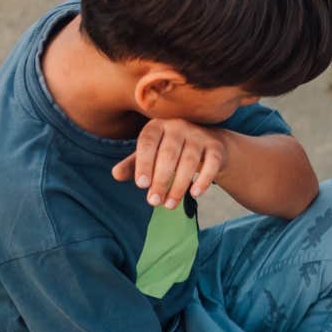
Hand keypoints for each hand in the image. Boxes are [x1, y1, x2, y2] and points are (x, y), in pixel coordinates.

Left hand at [112, 119, 228, 207]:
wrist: (206, 143)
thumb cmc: (170, 150)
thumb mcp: (149, 155)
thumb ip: (133, 164)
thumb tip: (116, 174)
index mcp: (157, 126)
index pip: (148, 143)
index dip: (144, 164)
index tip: (141, 185)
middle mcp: (178, 126)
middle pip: (168, 155)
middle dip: (161, 181)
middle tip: (153, 202)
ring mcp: (199, 135)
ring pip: (189, 162)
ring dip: (179, 186)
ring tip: (169, 205)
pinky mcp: (216, 147)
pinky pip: (211, 163)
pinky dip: (204, 179)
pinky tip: (195, 194)